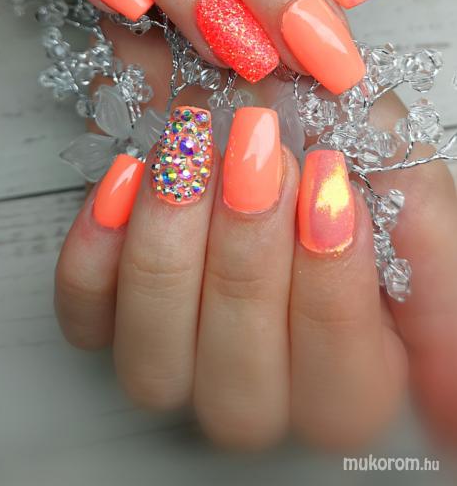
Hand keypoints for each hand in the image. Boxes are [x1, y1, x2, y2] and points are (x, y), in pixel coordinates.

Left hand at [55, 24, 456, 450]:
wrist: (259, 119)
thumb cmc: (332, 155)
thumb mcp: (399, 177)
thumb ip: (419, 226)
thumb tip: (412, 299)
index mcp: (346, 372)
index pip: (343, 385)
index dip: (331, 289)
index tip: (327, 180)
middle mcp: (256, 385)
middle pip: (242, 387)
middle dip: (248, 259)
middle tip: (257, 154)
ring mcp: (178, 356)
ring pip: (155, 363)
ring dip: (170, 251)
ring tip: (189, 152)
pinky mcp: (113, 314)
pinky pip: (86, 313)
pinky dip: (96, 250)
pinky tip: (128, 179)